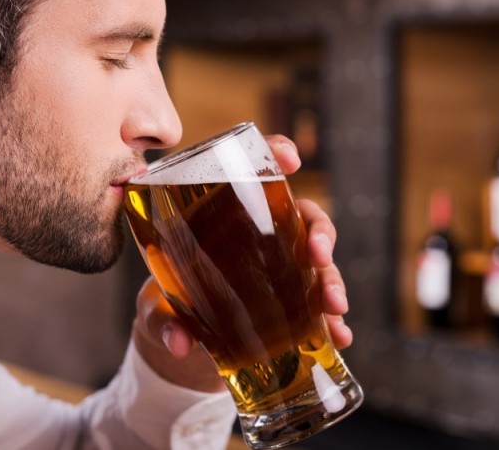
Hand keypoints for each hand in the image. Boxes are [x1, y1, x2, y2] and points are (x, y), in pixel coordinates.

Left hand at [131, 134, 351, 392]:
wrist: (184, 343)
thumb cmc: (167, 307)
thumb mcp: (157, 310)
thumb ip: (163, 320)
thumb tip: (178, 343)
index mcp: (226, 216)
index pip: (256, 170)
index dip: (277, 154)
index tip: (290, 159)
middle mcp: (261, 235)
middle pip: (303, 217)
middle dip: (319, 232)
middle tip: (318, 254)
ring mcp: (281, 269)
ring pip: (318, 262)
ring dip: (332, 280)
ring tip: (334, 307)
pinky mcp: (292, 304)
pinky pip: (319, 306)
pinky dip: (332, 321)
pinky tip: (340, 335)